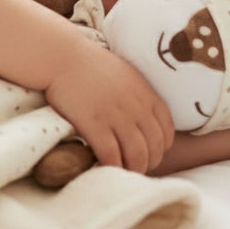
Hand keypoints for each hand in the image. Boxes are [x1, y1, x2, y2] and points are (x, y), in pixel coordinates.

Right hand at [45, 49, 175, 173]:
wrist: (62, 57)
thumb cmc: (89, 63)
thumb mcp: (125, 73)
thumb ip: (138, 93)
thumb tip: (140, 113)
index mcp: (146, 94)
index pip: (167, 130)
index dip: (162, 147)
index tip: (152, 153)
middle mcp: (136, 107)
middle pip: (154, 146)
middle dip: (149, 162)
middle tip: (138, 168)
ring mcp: (116, 116)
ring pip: (136, 154)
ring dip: (133, 168)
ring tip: (124, 172)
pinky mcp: (94, 124)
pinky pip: (110, 153)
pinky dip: (112, 166)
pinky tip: (106, 168)